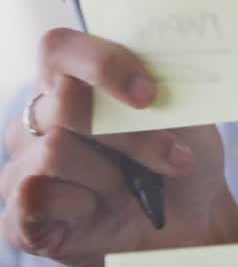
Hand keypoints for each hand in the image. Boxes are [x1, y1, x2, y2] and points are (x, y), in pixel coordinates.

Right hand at [0, 28, 237, 266]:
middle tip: (174, 158)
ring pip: (56, 150)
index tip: (149, 95)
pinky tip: (99, 212)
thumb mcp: (187, 116)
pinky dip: (84, 206)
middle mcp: (37, 119)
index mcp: (73, 81)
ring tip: (132, 188)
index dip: (102, 64)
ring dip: (113, 175)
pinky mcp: (17, 216)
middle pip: (66, 105)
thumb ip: (164, 89)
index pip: (60, 48)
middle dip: (133, 136)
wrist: (192, 218)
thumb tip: (153, 80)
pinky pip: (36, 196)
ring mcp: (23, 166)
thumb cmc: (182, 156)